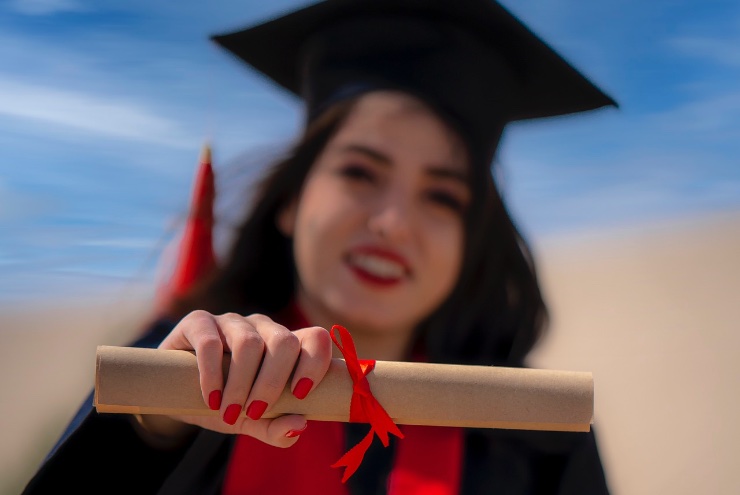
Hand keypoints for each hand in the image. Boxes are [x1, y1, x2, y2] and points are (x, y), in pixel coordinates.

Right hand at [148, 310, 331, 447]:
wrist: (174, 395)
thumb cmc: (224, 404)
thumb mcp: (252, 421)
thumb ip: (276, 428)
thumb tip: (300, 425)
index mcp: (285, 345)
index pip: (315, 339)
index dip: (315, 363)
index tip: (300, 395)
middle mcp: (263, 327)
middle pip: (284, 341)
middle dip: (272, 383)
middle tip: (255, 411)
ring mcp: (232, 321)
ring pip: (249, 343)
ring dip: (240, 384)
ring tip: (229, 412)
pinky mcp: (199, 322)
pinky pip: (211, 343)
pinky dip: (212, 376)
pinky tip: (211, 399)